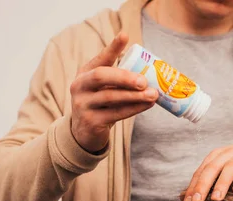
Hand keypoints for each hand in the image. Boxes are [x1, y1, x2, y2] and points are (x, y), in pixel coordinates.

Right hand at [70, 32, 158, 152]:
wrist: (85, 132)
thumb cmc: (100, 104)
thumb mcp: (103, 88)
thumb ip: (118, 77)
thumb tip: (148, 67)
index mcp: (85, 73)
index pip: (99, 58)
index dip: (112, 48)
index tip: (125, 35)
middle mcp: (79, 86)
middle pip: (101, 76)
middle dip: (124, 77)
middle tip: (144, 80)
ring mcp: (83, 104)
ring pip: (110, 97)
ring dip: (135, 96)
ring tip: (153, 94)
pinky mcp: (91, 121)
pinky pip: (116, 114)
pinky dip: (134, 109)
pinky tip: (147, 105)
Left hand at [183, 142, 232, 200]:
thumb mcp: (222, 169)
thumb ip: (207, 181)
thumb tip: (183, 197)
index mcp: (216, 156)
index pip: (201, 171)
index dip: (193, 186)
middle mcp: (227, 155)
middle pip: (212, 169)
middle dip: (203, 185)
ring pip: (230, 169)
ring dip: (221, 184)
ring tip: (215, 199)